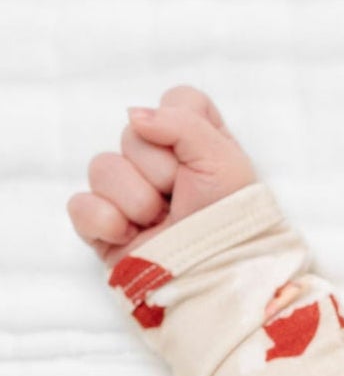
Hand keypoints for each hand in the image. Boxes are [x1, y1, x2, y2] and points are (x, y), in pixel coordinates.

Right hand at [67, 86, 259, 266]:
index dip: (183, 126)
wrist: (216, 275)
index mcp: (197, 142)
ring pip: (101, 167)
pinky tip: (132, 235)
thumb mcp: (223, 159)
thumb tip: (134, 114)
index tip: (200, 159)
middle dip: (160, 170)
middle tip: (182, 198)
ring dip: (136, 199)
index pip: (176, 101)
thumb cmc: (230, 219)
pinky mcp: (103, 226)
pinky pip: (80, 205)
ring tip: (160, 221)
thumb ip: (182, 122)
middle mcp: (160, 163)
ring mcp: (127, 194)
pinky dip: (105, 221)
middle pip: (133, 134)